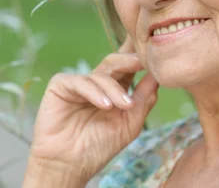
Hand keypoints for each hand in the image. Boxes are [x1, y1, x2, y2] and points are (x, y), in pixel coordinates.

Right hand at [24, 36, 158, 184]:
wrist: (71, 165)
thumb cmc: (99, 147)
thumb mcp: (130, 123)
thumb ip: (144, 99)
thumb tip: (158, 76)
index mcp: (115, 88)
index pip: (128, 66)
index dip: (139, 57)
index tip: (154, 52)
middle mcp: (97, 82)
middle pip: (116, 62)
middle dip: (130, 61)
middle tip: (142, 62)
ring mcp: (79, 82)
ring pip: (101, 73)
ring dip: (115, 89)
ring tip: (125, 105)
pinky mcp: (61, 86)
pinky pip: (81, 82)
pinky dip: (95, 92)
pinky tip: (106, 106)